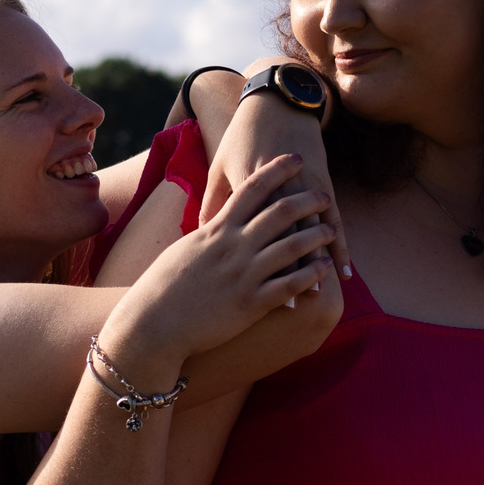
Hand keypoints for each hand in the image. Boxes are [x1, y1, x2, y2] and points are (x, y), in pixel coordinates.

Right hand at [102, 154, 335, 383]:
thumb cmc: (162, 288)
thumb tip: (216, 222)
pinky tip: (324, 268)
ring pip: (290, 246)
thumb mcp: (185, 249)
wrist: (152, 325)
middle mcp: (233, 247)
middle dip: (307, 200)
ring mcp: (244, 274)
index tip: (296, 159)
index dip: (277, 170)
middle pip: (279, 213)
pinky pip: (289, 284)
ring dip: (316, 235)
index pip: (252, 189)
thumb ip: (207, 233)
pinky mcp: (251, 303)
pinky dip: (310, 274)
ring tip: (331, 230)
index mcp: (216, 230)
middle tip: (325, 194)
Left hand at [199, 58, 350, 277]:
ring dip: (321, 263)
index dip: (262, 260)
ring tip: (324, 293)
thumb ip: (213, 202)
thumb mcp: (221, 166)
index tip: (258, 288)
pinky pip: (335, 222)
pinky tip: (345, 271)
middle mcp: (284, 187)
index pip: (259, 228)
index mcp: (253, 183)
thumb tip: (201, 234)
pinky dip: (340, 247)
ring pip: (317, 230)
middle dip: (296, 269)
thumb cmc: (242, 136)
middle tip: (298, 303)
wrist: (278, 102)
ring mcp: (308, 186)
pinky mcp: (324, 185)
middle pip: (292, 233)